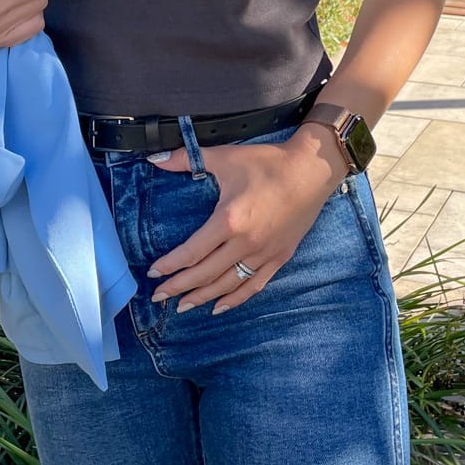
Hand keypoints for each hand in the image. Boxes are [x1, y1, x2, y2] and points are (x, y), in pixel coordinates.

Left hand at [144, 126, 347, 314]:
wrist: (311, 170)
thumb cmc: (267, 162)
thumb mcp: (225, 157)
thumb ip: (187, 158)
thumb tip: (155, 159)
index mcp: (229, 220)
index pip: (192, 252)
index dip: (170, 265)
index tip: (153, 273)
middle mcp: (245, 243)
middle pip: (206, 274)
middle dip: (179, 287)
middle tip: (158, 296)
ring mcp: (264, 254)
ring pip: (227, 284)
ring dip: (202, 297)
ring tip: (182, 306)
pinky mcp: (279, 257)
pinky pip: (253, 285)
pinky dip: (235, 299)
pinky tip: (219, 307)